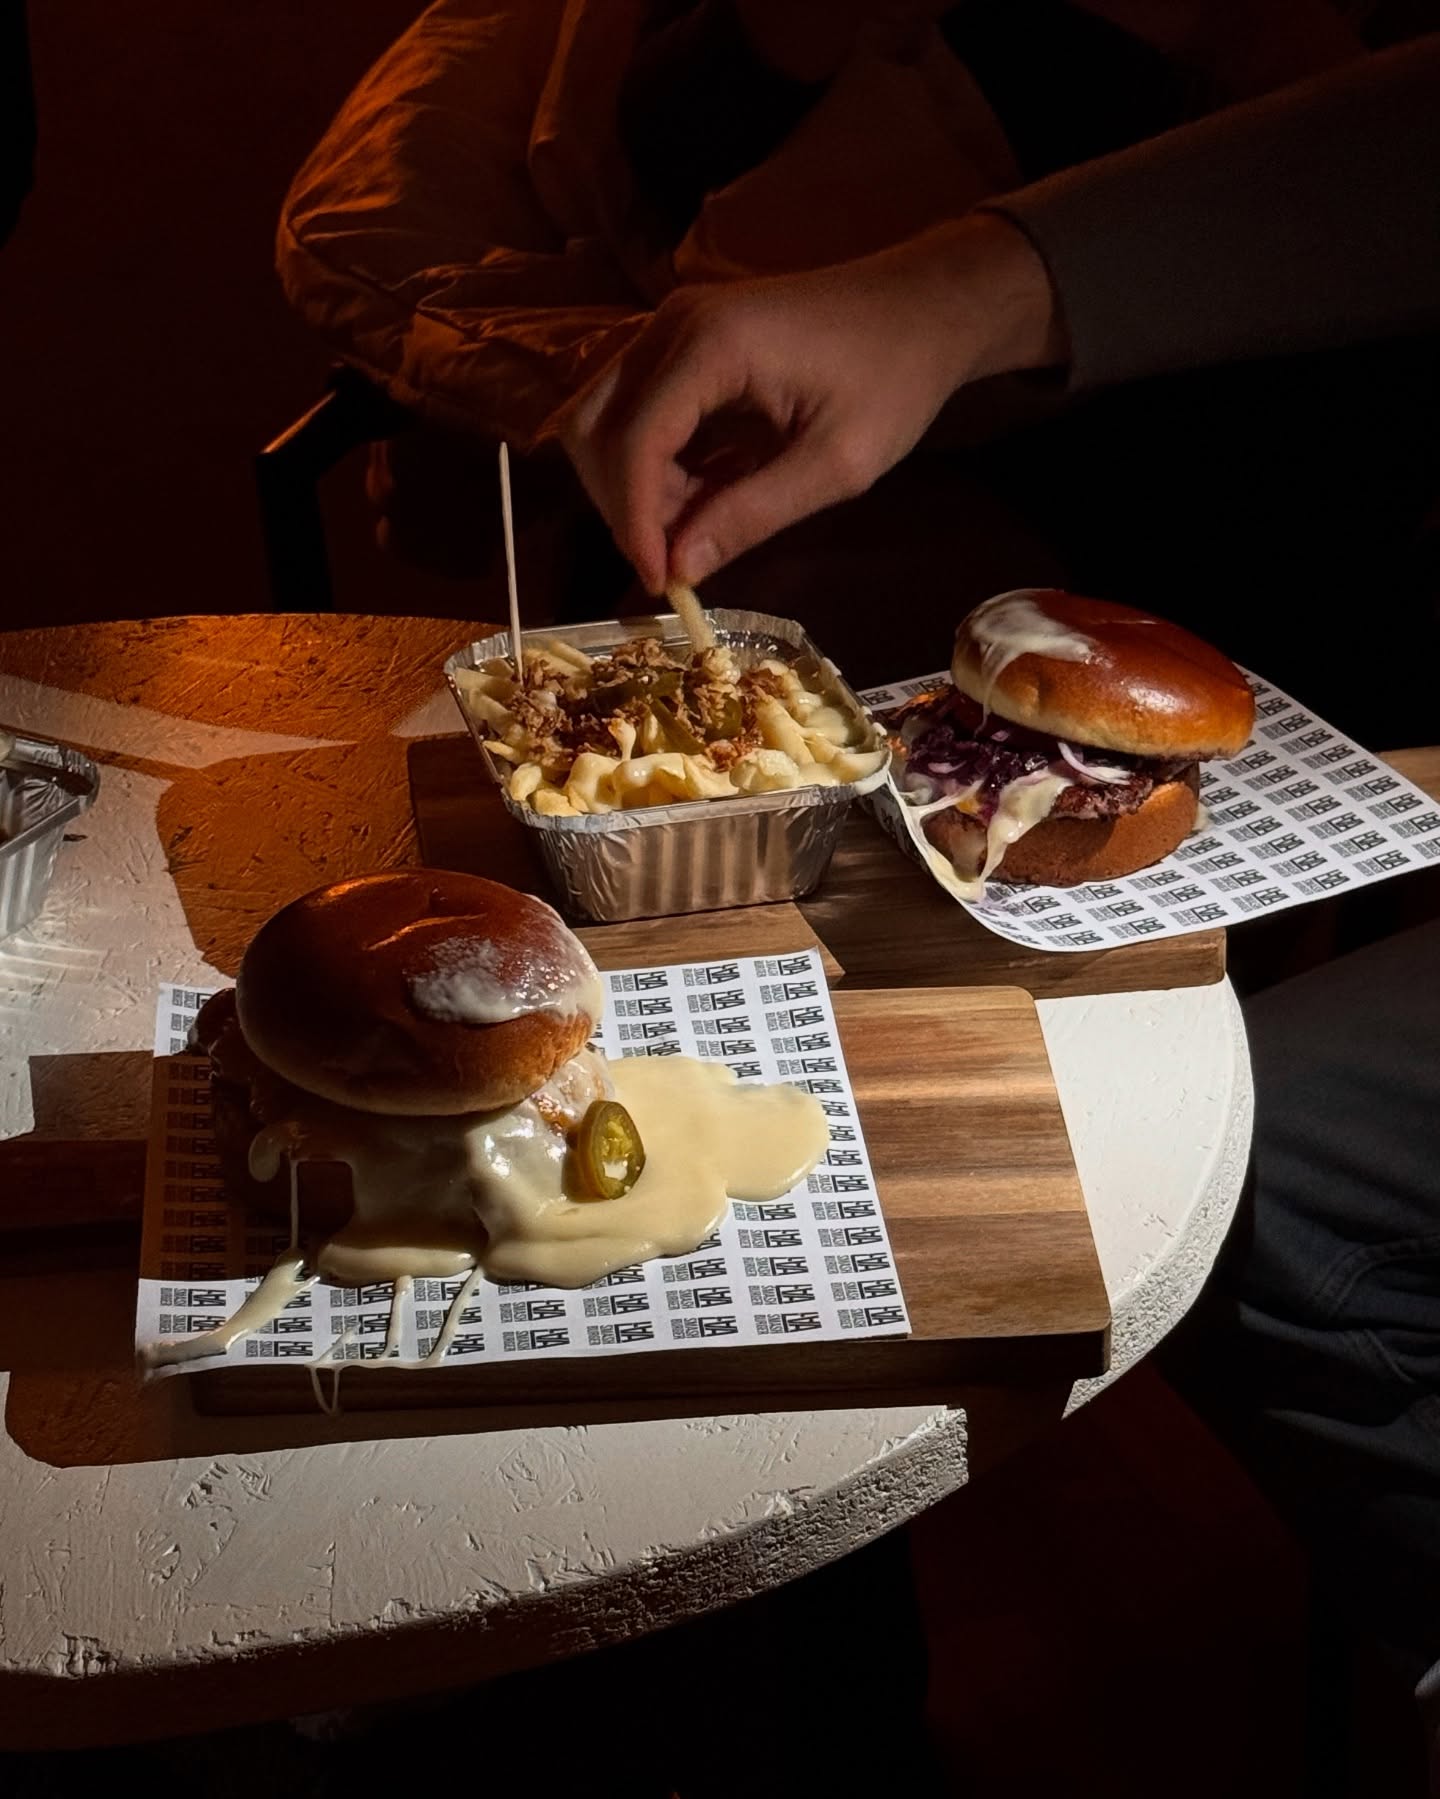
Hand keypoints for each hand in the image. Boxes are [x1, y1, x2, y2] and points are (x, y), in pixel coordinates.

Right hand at [557, 212, 1064, 594]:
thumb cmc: (895, 378)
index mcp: (712, 345)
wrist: (922, 307)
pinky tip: (706, 496)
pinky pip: (637, 412)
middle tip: (678, 556)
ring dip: (636, 487)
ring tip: (700, 525)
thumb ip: (753, 514)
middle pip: (595, 427)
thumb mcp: (837, 464)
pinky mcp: (683, 343)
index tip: (664, 581)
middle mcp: (674, 326)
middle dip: (624, 504)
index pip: (633, 442)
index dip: (636, 521)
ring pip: (606, 421)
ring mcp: (673, 329)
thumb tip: (681, 568)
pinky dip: (655, 466)